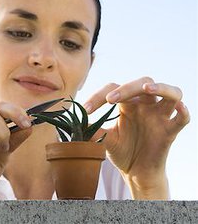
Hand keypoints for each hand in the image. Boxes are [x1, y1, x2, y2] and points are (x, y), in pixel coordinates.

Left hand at [84, 77, 189, 198]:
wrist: (135, 172)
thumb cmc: (121, 150)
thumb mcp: (103, 138)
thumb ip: (91, 129)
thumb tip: (73, 121)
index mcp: (127, 103)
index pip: (114, 89)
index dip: (98, 96)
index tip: (85, 111)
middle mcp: (145, 105)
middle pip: (143, 83)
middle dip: (126, 88)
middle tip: (109, 99)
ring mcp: (160, 116)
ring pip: (171, 93)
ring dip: (161, 87)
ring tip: (147, 88)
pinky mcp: (170, 131)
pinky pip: (182, 118)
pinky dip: (183, 111)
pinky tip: (178, 107)